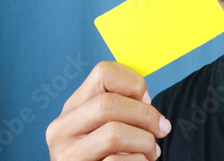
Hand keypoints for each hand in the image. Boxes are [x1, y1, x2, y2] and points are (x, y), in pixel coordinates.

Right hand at [46, 61, 171, 159]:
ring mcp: (67, 156)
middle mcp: (61, 129)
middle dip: (145, 115)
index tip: (147, 99)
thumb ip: (121, 106)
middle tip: (162, 128)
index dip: (134, 82)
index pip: (103, 72)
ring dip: (145, 141)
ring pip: (114, 133)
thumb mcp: (108, 124)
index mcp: (72, 108)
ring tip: (151, 152)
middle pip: (108, 104)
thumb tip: (144, 99)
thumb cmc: (111, 153)